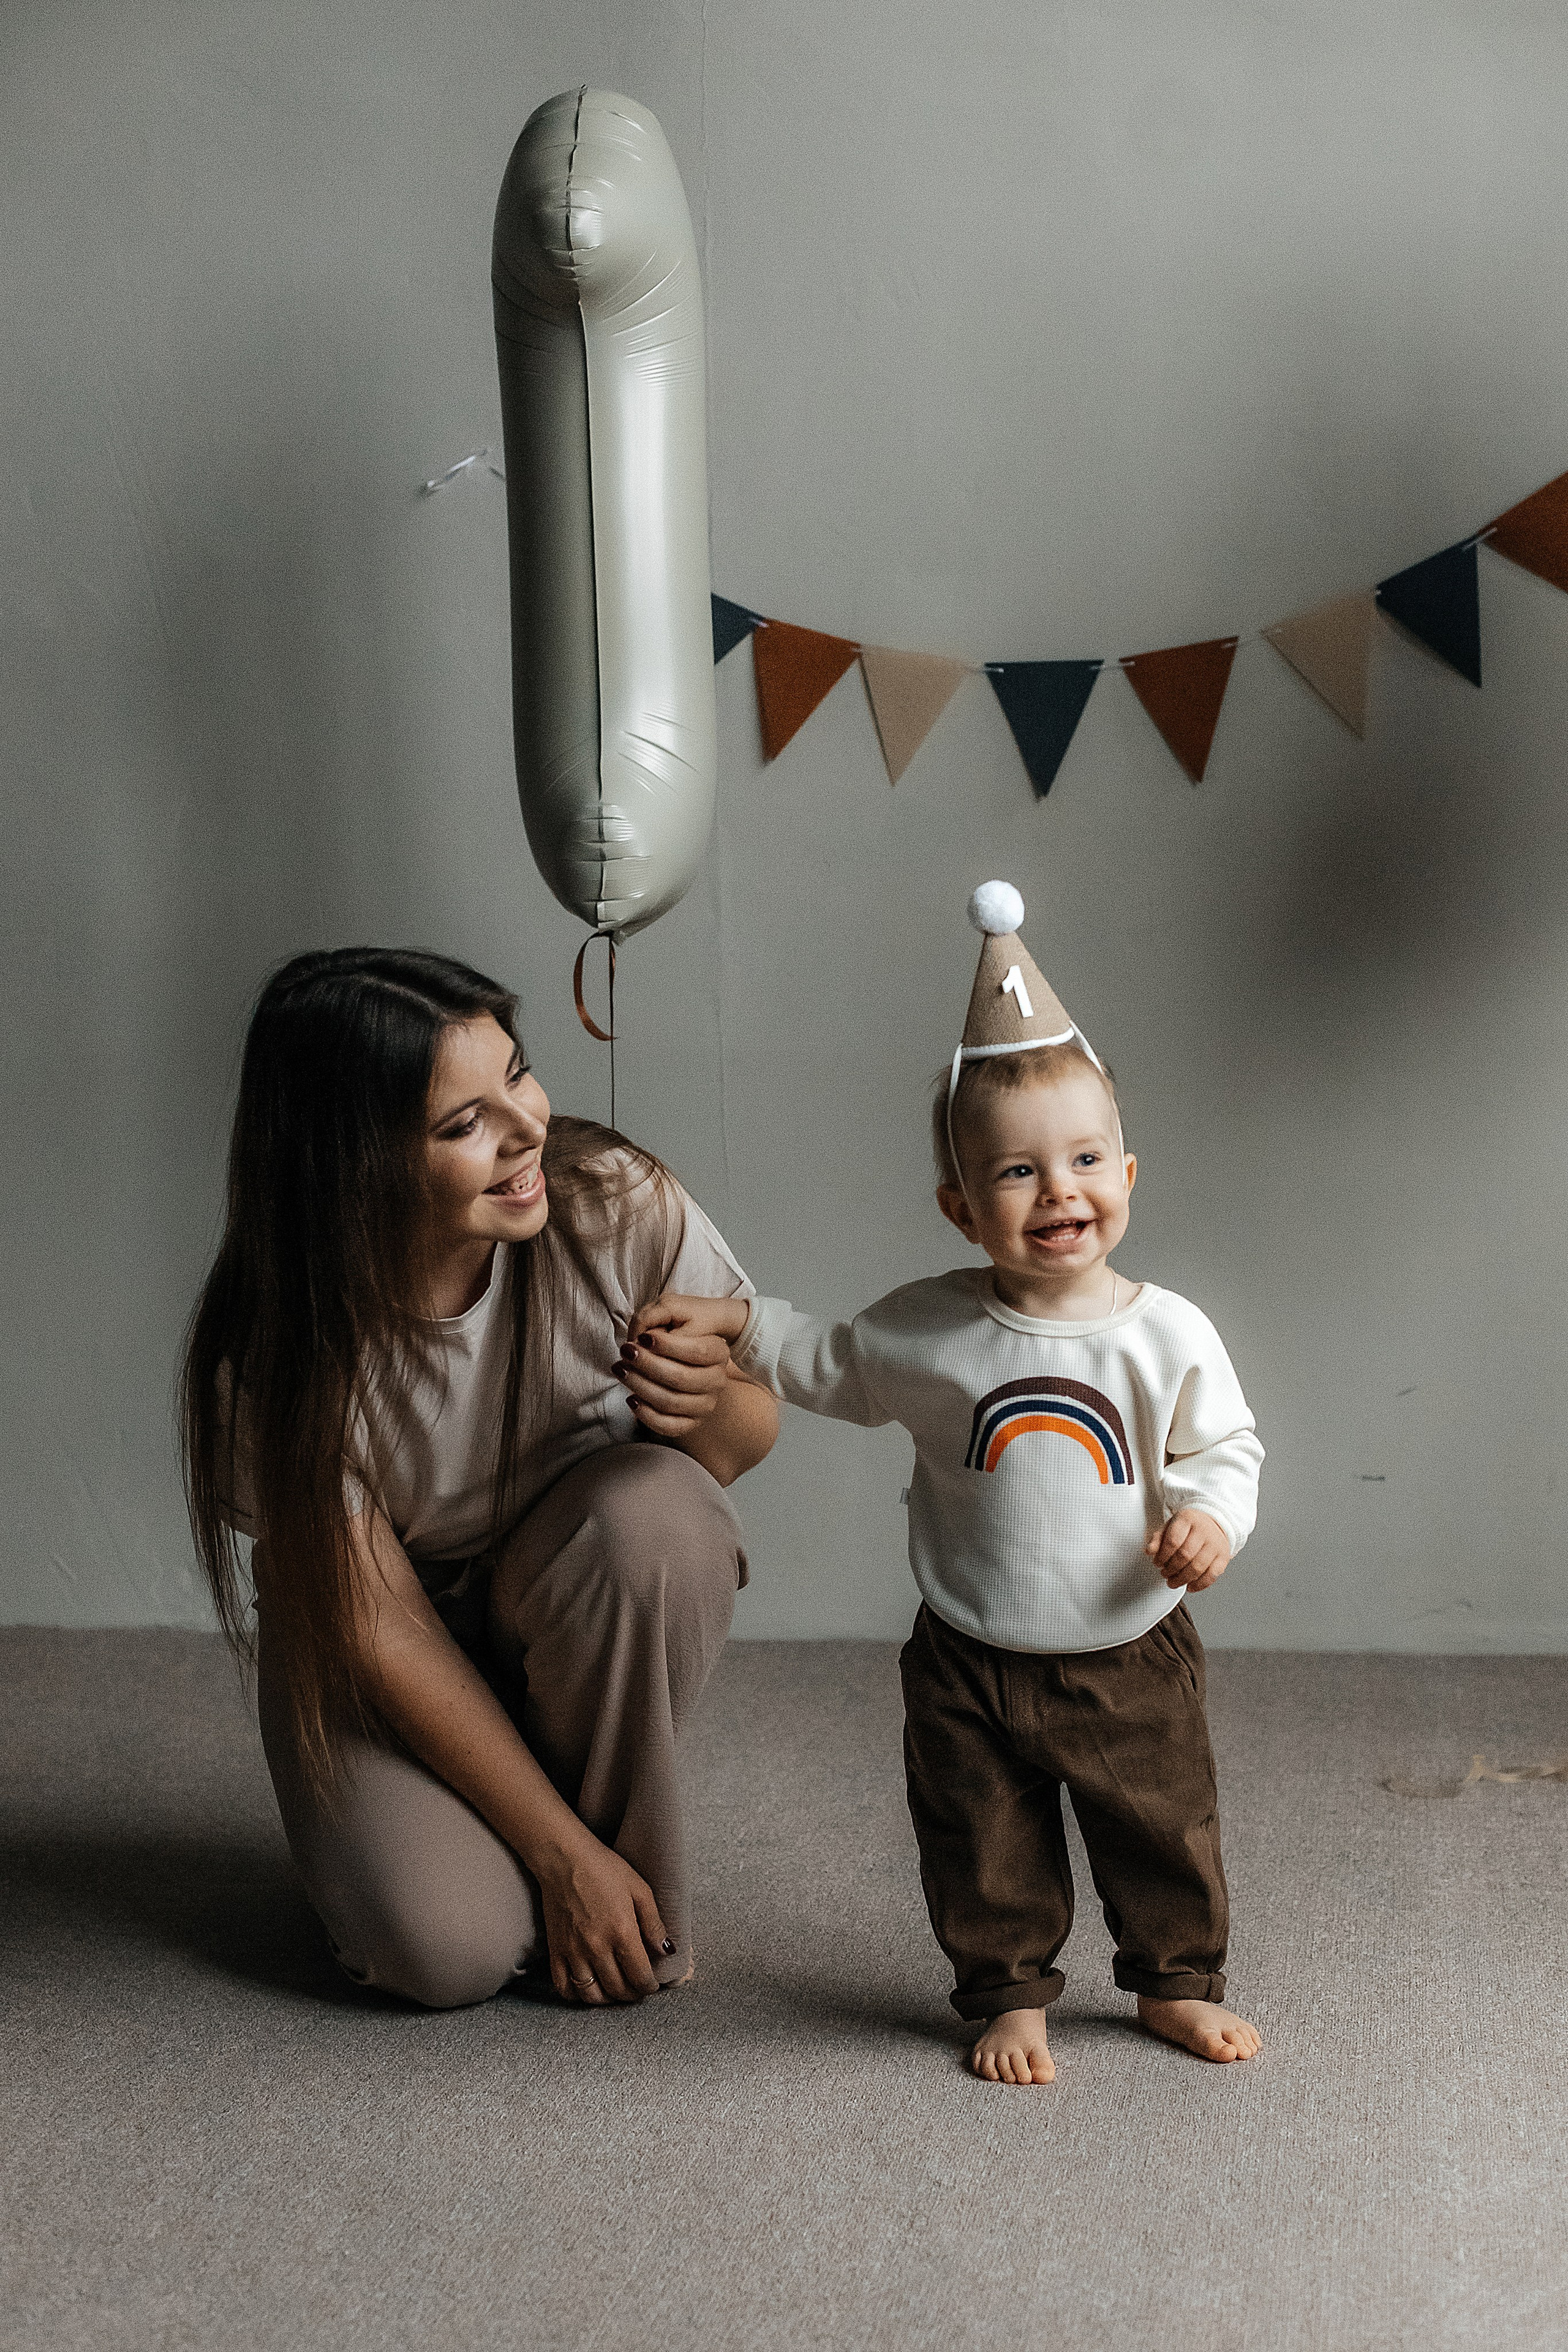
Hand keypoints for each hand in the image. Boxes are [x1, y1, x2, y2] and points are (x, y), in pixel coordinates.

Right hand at [534, 1829, 673, 2004]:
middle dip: (632, 1995)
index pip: (640, 1976)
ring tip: (615, 1990)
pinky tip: (588, 1988)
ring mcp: (573, 1951)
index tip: (652, 1984)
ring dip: (607, 2000)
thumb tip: (667, 1951)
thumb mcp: (640, 1889)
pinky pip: (564, 1987)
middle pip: (618, 1989)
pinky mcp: (555, 1951)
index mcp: (622, 1931)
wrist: (564, 1859)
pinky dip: (576, 1996)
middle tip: (637, 1988)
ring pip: (591, 1996)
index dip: (649, 1986)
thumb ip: (654, 1924)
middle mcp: (597, 1947)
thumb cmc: (604, 1868)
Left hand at [618, 1292, 749, 1435]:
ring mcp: (706, 1405)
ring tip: (620, 1370)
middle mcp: (717, 1381)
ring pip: (669, 1401)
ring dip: (639, 1385)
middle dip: (647, 1364)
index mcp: (719, 1354)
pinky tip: (631, 1399)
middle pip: (680, 1377)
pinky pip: (668, 1426)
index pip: (697, 1350)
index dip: (667, 1344)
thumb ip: (662, 1331)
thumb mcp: (679, 1331)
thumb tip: (638, 1342)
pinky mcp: (691, 1424)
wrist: (696, 1377)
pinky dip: (646, 1414)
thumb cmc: (679, 1349)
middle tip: (625, 1352)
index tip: (642, 1337)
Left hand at [1146, 1509, 1230, 1591]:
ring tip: (1174, 1582)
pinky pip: (1212, 1575)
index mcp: (1187, 1519)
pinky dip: (1199, 1584)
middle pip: (1185, 1556)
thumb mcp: (1170, 1526)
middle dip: (1171, 1570)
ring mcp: (1215, 1544)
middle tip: (1165, 1574)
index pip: (1173, 1541)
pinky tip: (1190, 1586)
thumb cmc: (1189, 1527)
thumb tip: (1150, 1551)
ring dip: (1182, 1579)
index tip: (1157, 1563)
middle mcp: (1203, 1531)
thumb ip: (1158, 1538)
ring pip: (1198, 1567)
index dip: (1162, 1556)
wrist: (1213, 1523)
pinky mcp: (1224, 1557)